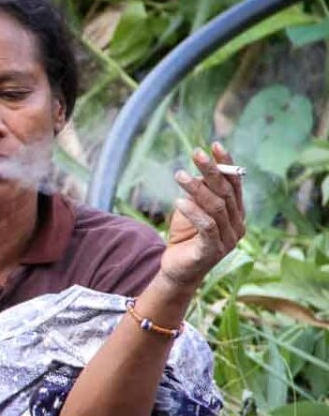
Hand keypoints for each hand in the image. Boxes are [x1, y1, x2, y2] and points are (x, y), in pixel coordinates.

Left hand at [160, 142, 245, 289]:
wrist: (177, 270)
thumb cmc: (185, 237)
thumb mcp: (191, 210)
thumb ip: (200, 194)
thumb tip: (201, 173)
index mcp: (236, 213)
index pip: (234, 184)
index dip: (226, 164)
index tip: (215, 145)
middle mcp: (237, 225)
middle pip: (226, 192)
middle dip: (211, 171)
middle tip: (196, 153)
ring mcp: (227, 240)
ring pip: (216, 208)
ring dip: (197, 189)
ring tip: (179, 175)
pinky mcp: (212, 251)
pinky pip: (207, 227)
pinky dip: (194, 213)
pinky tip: (179, 202)